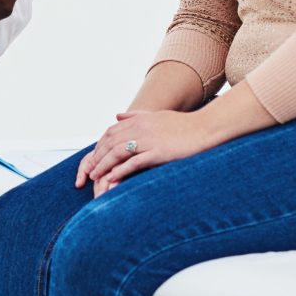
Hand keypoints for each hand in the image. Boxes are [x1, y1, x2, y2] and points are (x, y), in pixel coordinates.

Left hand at [75, 109, 220, 197]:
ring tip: (96, 177)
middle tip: (89, 171)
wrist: (205, 128)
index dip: (99, 146)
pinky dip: (120, 171)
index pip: (111, 132)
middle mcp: (141, 128)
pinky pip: (133, 162)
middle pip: (110, 142)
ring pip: (117, 152)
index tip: (94, 158)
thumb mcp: (157, 116)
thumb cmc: (184, 125)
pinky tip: (112, 179)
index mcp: (140, 119)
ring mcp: (149, 140)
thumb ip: (135, 116)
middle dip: (97, 157)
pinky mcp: (157, 152)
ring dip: (104, 165)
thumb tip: (117, 116)